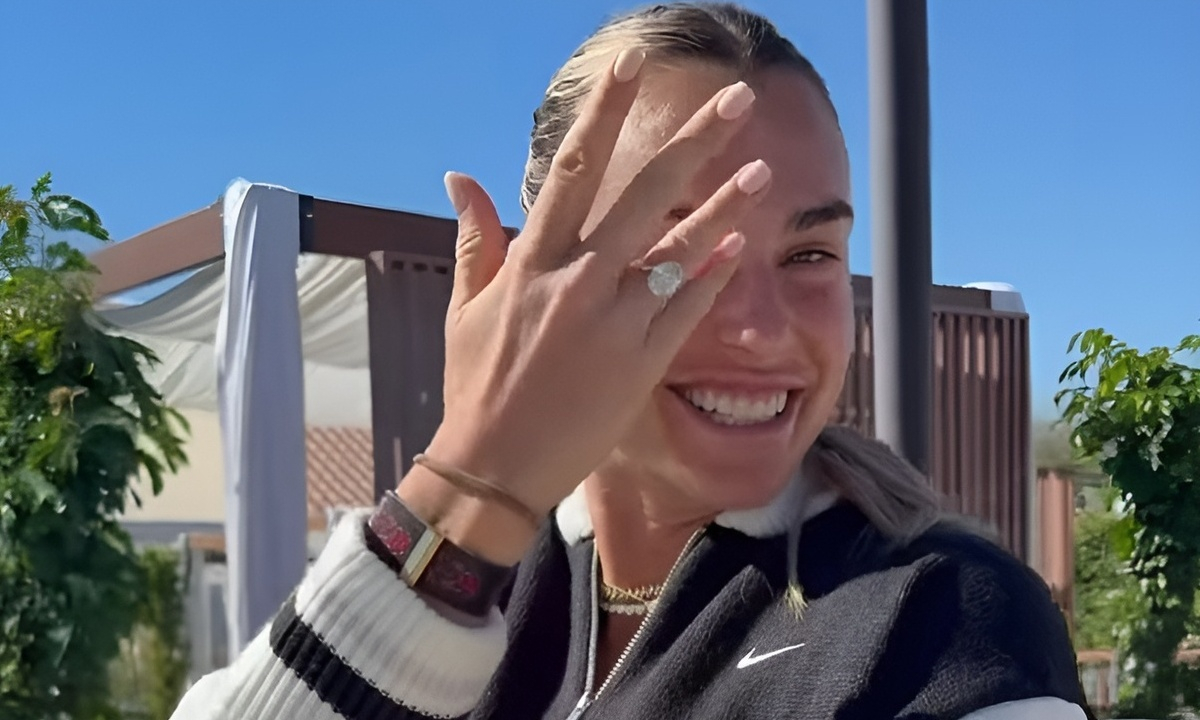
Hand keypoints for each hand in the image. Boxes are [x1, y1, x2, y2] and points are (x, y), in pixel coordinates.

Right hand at [428, 48, 771, 515]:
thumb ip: (475, 238)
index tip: (627, 63)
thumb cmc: (476, 386)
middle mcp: (575, 283)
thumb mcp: (467, 308)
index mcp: (529, 262)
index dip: (602, 111)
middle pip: (644, 194)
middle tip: (735, 99)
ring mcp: (613, 323)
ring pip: (678, 248)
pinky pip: (686, 307)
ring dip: (724, 204)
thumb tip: (460, 177)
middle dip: (693, 140)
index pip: (572, 169)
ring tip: (763, 167)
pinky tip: (740, 242)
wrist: (495, 469)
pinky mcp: (641, 363)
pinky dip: (711, 272)